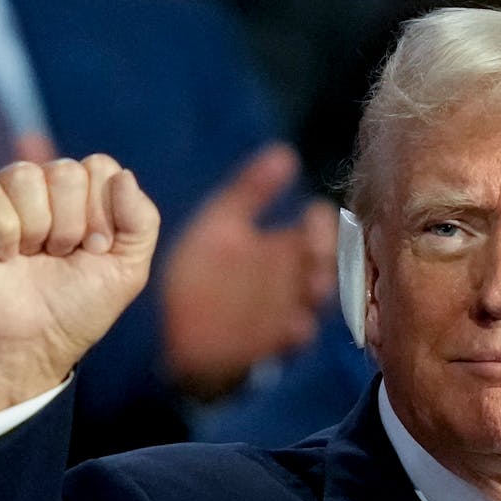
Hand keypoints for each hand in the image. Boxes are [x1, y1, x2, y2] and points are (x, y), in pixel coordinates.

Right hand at [0, 154, 159, 425]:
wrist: (31, 344)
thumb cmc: (79, 307)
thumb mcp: (128, 269)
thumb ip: (141, 221)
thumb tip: (123, 176)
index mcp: (87, 194)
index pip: (101, 167)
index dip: (103, 213)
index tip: (96, 250)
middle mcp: (46, 187)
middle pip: (66, 171)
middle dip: (71, 225)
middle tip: (61, 257)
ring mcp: (7, 194)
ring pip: (26, 176)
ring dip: (38, 230)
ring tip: (34, 257)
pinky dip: (3, 233)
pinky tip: (4, 257)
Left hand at [162, 144, 337, 399]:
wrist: (174, 334)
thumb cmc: (201, 277)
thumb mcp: (220, 225)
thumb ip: (250, 191)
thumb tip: (285, 153)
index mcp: (283, 249)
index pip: (317, 231)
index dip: (320, 224)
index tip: (313, 214)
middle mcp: (291, 282)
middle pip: (324, 267)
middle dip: (325, 260)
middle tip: (317, 250)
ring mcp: (284, 316)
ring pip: (312, 305)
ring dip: (315, 296)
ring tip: (314, 285)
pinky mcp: (270, 348)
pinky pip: (288, 343)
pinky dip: (292, 335)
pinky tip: (292, 325)